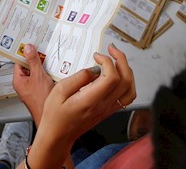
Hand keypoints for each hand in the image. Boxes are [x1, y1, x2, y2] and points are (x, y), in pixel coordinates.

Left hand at [12, 43, 54, 124]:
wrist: (52, 116)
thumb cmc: (41, 101)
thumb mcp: (38, 76)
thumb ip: (33, 61)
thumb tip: (27, 48)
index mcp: (18, 80)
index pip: (19, 61)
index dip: (23, 52)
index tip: (28, 43)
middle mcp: (24, 84)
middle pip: (28, 65)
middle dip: (35, 57)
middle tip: (41, 48)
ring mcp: (33, 87)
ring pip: (37, 71)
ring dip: (43, 65)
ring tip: (50, 58)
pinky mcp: (41, 89)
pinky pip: (43, 76)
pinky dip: (48, 71)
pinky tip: (55, 68)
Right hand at [30, 45, 134, 168]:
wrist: (58, 136)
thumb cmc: (55, 115)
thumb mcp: (59, 91)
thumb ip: (78, 77)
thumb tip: (94, 69)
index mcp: (91, 100)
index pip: (112, 77)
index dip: (107, 61)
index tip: (96, 56)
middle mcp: (103, 105)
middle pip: (125, 80)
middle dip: (121, 60)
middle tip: (111, 50)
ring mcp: (108, 109)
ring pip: (130, 89)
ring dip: (127, 71)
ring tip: (117, 60)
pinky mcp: (108, 111)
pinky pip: (126, 97)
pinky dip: (127, 83)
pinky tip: (119, 76)